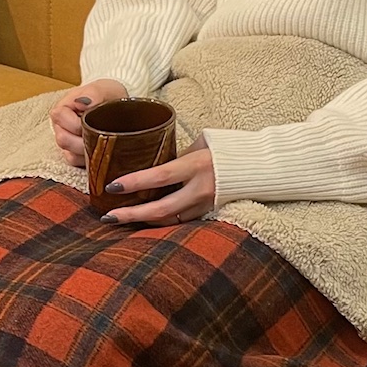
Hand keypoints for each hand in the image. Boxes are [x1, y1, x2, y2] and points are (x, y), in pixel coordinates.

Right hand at [50, 79, 127, 166]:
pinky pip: (79, 163)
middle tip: (101, 131)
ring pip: (71, 154)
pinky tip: (99, 149)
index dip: (77, 121)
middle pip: (63, 139)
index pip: (60, 117)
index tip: (92, 118)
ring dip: (88, 148)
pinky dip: (90, 158)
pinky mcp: (75, 157)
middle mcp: (60, 128)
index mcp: (61, 110)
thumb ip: (93, 94)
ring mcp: (67, 145)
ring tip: (102, 139)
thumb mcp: (103, 90)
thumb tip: (83, 102)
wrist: (114, 107)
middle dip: (84, 137)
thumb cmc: (106, 97)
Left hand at [100, 135, 216, 226]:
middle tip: (108, 216)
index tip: (112, 186)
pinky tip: (142, 220)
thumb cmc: (227, 148)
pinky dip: (159, 221)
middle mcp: (200, 190)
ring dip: (142, 221)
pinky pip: (178, 222)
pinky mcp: (207, 214)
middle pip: (160, 210)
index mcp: (197, 165)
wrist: (259, 165)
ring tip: (119, 218)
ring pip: (167, 220)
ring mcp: (204, 205)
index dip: (134, 183)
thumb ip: (177, 156)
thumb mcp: (200, 144)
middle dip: (131, 215)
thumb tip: (152, 163)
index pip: (159, 176)